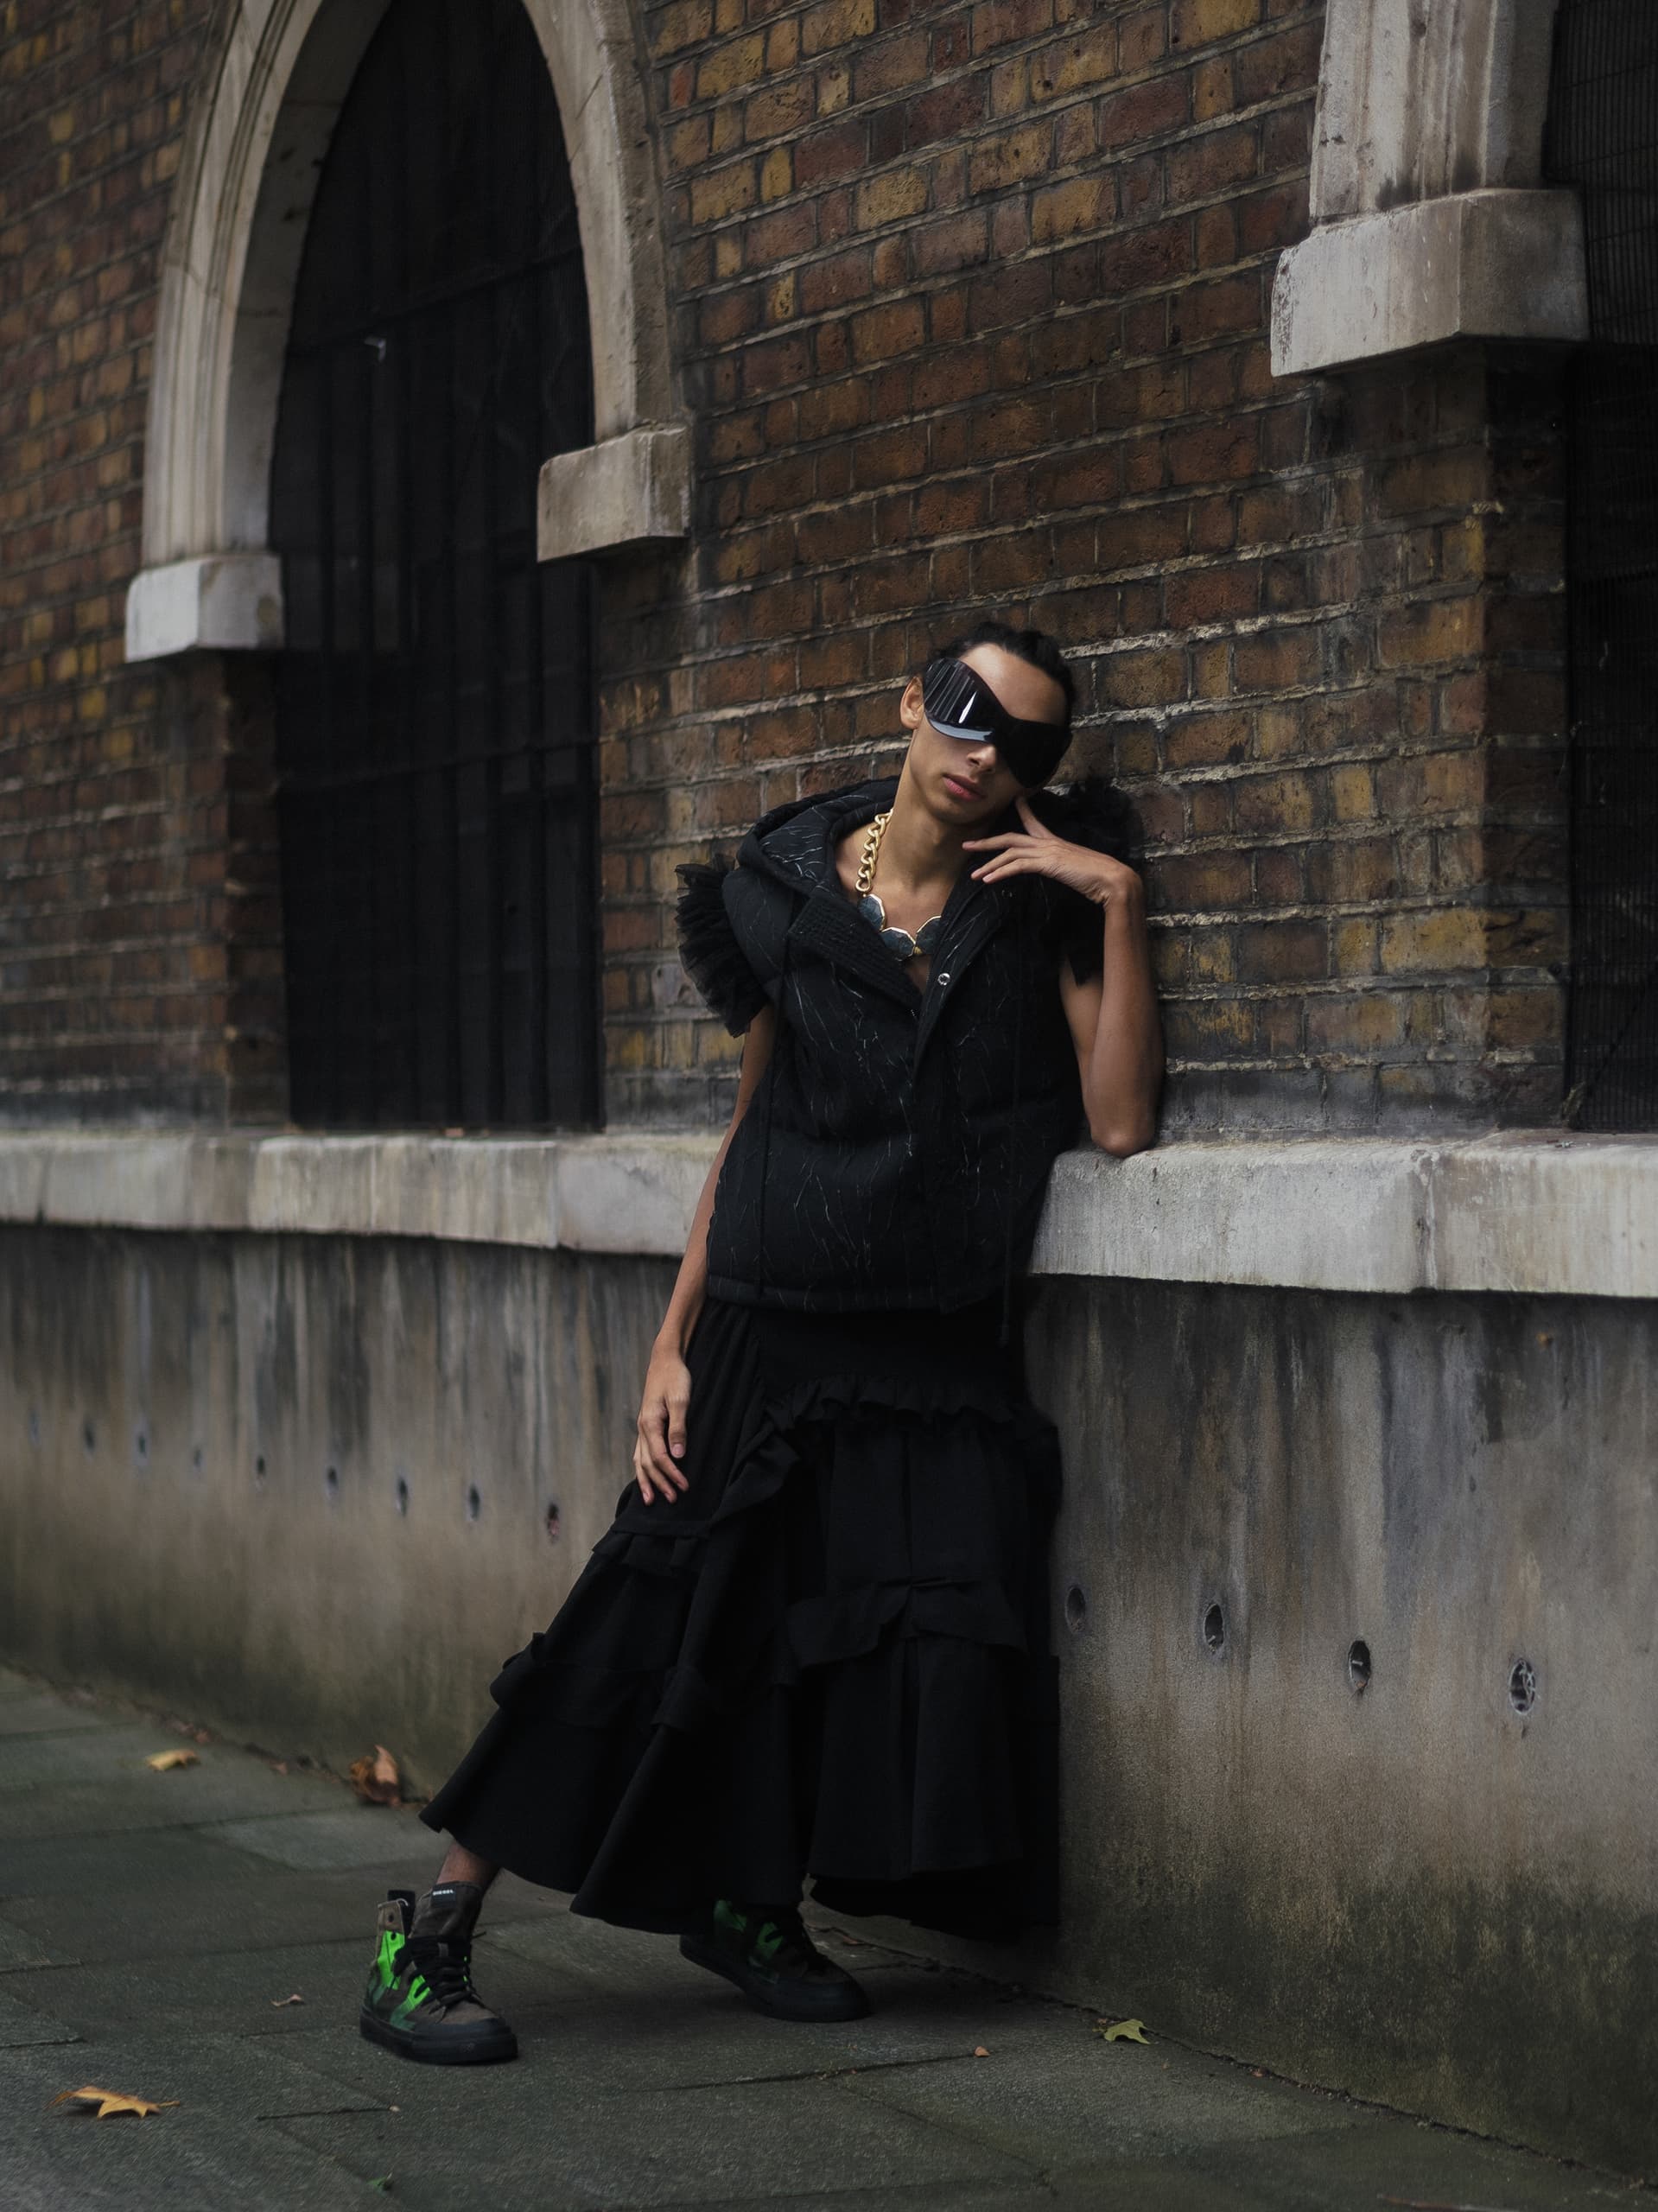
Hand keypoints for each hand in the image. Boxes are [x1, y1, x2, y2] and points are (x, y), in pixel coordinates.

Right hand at [633, 1340, 691, 1503]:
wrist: (664, 1359)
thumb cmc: (675, 1378)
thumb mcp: (681, 1401)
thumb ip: (679, 1429)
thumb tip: (678, 1456)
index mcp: (650, 1423)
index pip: (659, 1457)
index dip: (671, 1474)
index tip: (684, 1486)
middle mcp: (642, 1428)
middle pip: (647, 1463)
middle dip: (660, 1483)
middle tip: (673, 1499)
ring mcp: (641, 1427)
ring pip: (639, 1460)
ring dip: (646, 1480)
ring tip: (651, 1500)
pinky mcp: (645, 1425)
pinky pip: (639, 1452)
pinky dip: (641, 1468)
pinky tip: (645, 1476)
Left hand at [963, 794, 1141, 906]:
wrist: (1112, 878)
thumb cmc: (1098, 876)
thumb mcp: (1075, 869)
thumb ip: (1063, 866)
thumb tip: (1060, 870)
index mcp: (1055, 841)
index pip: (1034, 821)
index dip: (1022, 809)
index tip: (1015, 799)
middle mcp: (1048, 842)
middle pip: (1010, 837)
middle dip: (987, 842)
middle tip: (967, 845)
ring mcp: (1047, 851)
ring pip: (1009, 852)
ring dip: (989, 864)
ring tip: (973, 875)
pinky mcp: (1048, 863)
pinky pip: (1017, 865)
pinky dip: (1000, 872)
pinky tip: (988, 880)